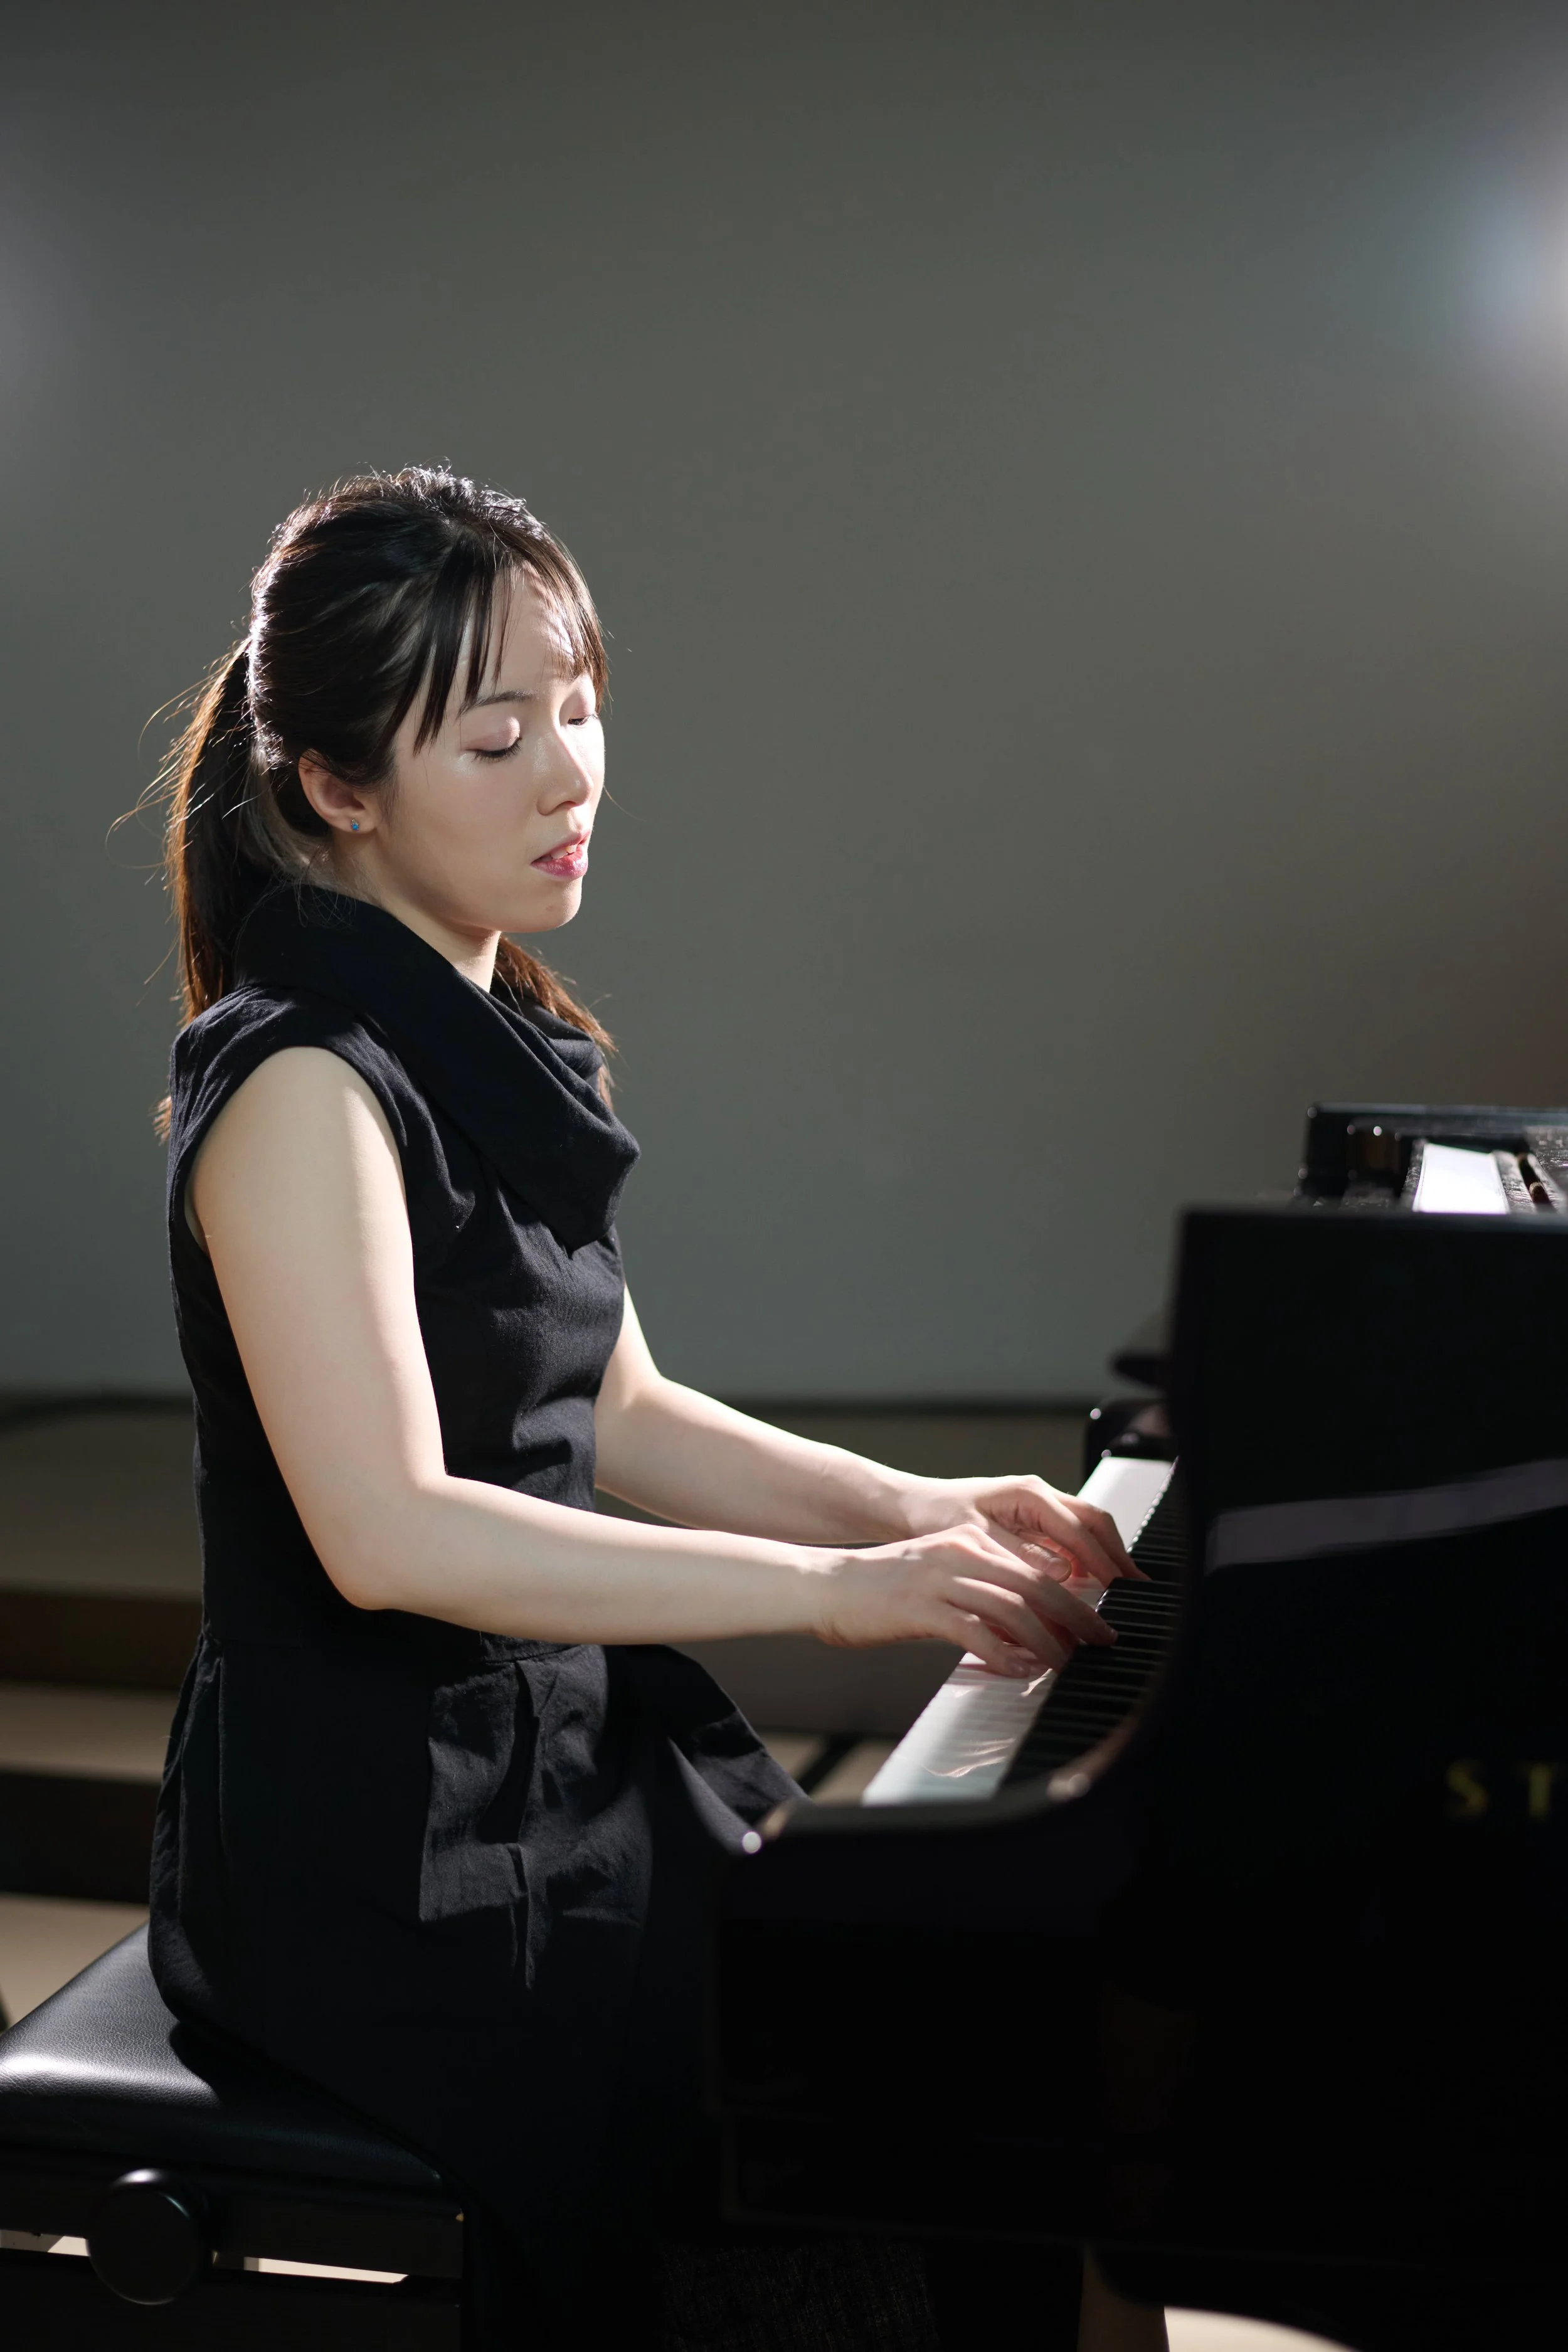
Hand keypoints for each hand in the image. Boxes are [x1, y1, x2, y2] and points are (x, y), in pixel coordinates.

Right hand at [808, 1523, 1120, 1676]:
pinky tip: (1019, 1670)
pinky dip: (1003, 1654)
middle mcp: (960, 1554)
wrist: (825, 1586)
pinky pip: (975, 1631)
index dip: (1072, 1596)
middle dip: (1075, 1615)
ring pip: (1012, 1608)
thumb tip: (1023, 1625)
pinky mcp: (921, 1607)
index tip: (1094, 1621)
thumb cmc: (879, 1590)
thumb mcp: (938, 1578)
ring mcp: (940, 1579)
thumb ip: (980, 1595)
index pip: (1035, 1568)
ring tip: (1066, 1663)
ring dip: (1047, 1640)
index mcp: (968, 1544)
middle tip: (1100, 1641)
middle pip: (1035, 1584)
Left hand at [898, 1472, 1144, 1589]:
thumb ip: (1018, 1554)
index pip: (1080, 1529)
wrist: (908, 1508)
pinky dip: (1082, 1560)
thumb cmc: (933, 1516)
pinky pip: (1066, 1540)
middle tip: (1135, 1587)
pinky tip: (1086, 1585)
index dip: (1104, 1560)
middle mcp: (1038, 1497)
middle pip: (1094, 1523)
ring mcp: (1035, 1509)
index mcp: (1029, 1495)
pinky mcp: (1029, 1523)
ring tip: (1119, 1589)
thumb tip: (1060, 1573)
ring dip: (1103, 1557)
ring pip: (1084, 1530)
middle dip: (1117, 1554)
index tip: (1120, 1587)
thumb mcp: (974, 1538)